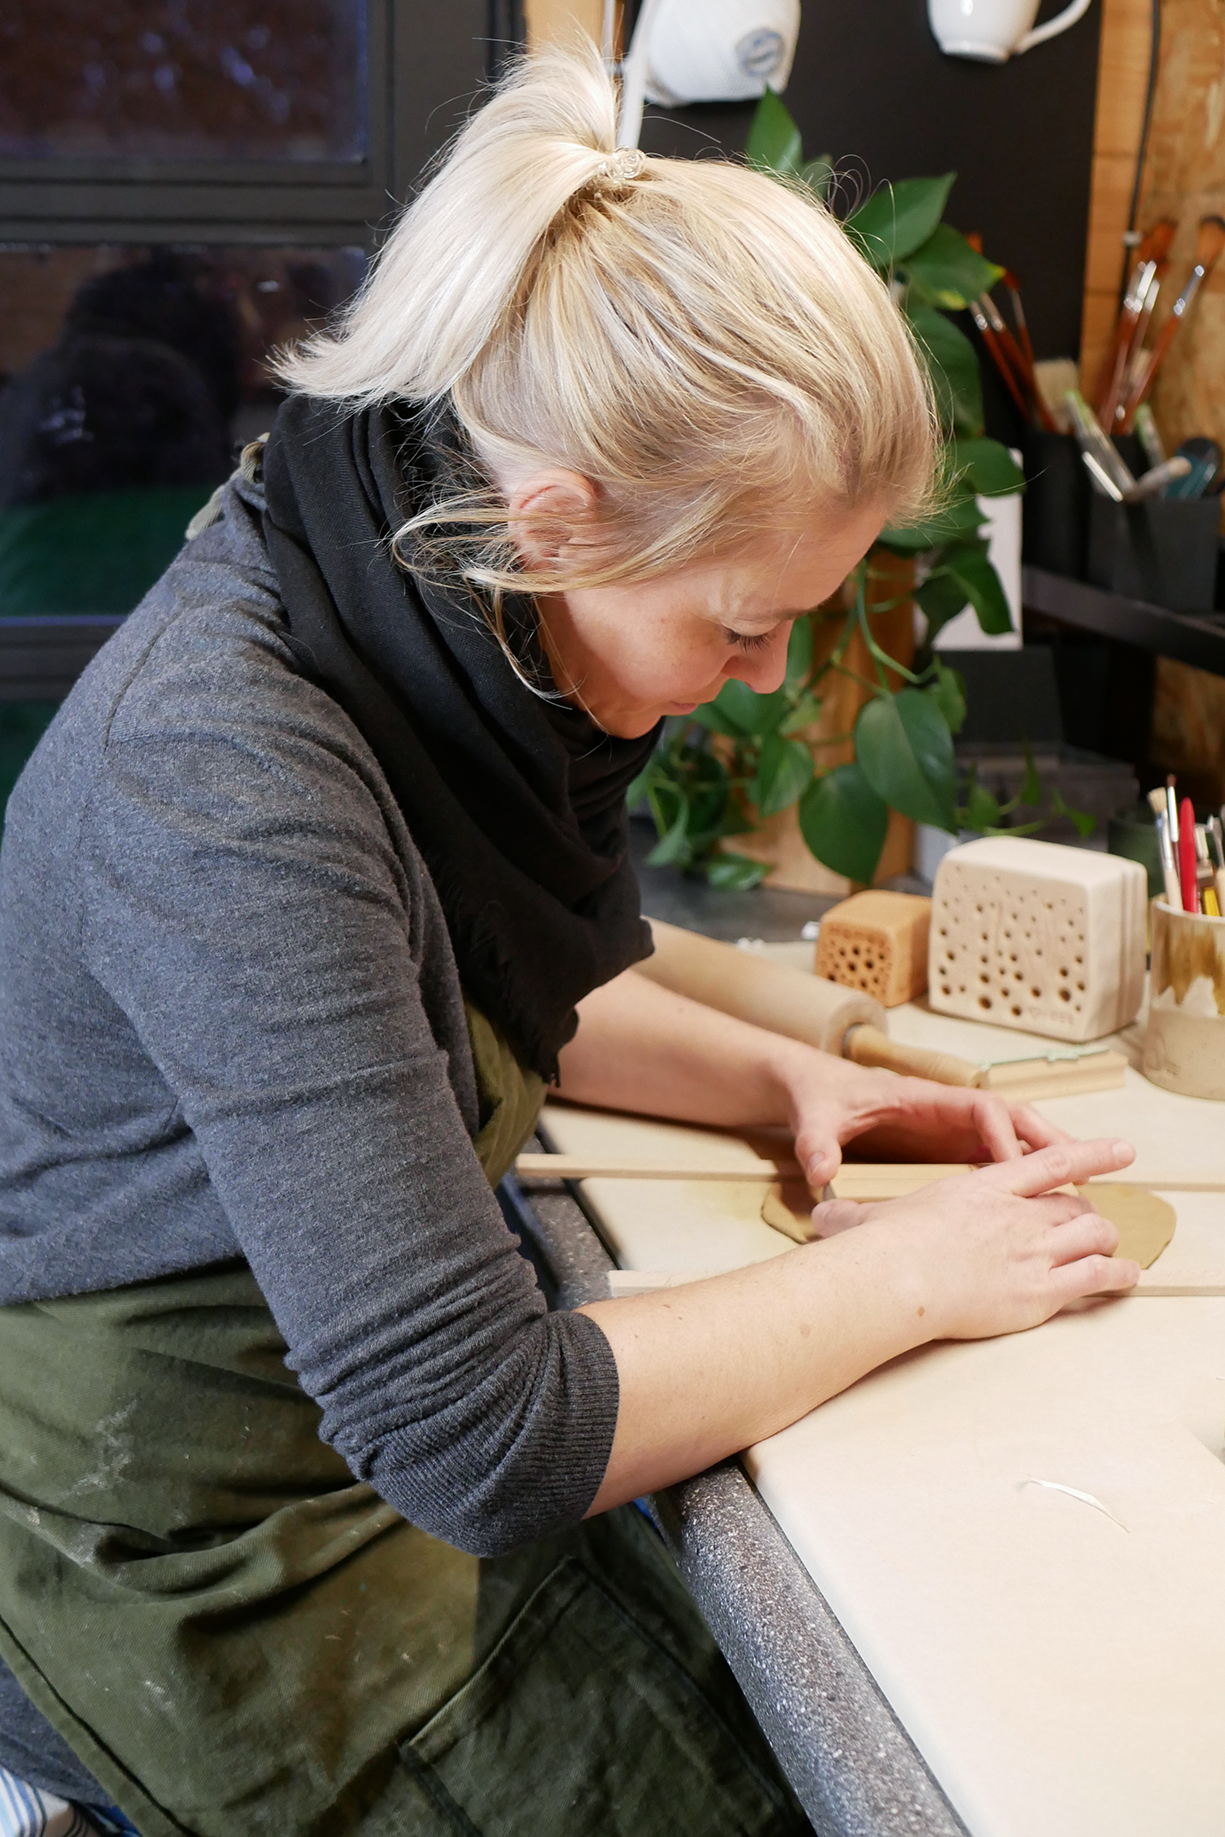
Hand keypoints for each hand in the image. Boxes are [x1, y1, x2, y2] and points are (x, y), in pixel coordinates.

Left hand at [778, 1045, 1068, 1185]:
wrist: (811, 1091)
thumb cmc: (819, 1097)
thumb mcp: (816, 1117)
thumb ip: (818, 1140)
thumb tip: (818, 1169)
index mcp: (924, 1097)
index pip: (981, 1107)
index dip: (1003, 1136)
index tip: (1017, 1170)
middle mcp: (947, 1109)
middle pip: (1013, 1117)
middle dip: (1048, 1143)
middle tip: (1082, 1177)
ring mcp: (951, 1127)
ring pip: (1013, 1137)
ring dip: (1046, 1160)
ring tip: (1081, 1194)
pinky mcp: (948, 1146)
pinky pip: (996, 1157)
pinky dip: (1023, 1177)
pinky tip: (1042, 1209)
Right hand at [809, 1137, 1139, 1338]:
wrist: (894, 1279)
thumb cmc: (877, 1250)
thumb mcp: (861, 1222)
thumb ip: (848, 1217)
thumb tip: (816, 1216)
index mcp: (982, 1188)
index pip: (1048, 1162)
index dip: (1089, 1153)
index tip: (1122, 1149)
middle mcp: (1016, 1213)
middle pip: (1076, 1202)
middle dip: (1089, 1213)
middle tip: (1093, 1223)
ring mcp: (1032, 1250)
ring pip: (1094, 1235)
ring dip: (1107, 1242)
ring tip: (1116, 1252)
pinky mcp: (1039, 1290)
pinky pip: (1096, 1277)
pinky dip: (1118, 1277)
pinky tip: (1127, 1280)